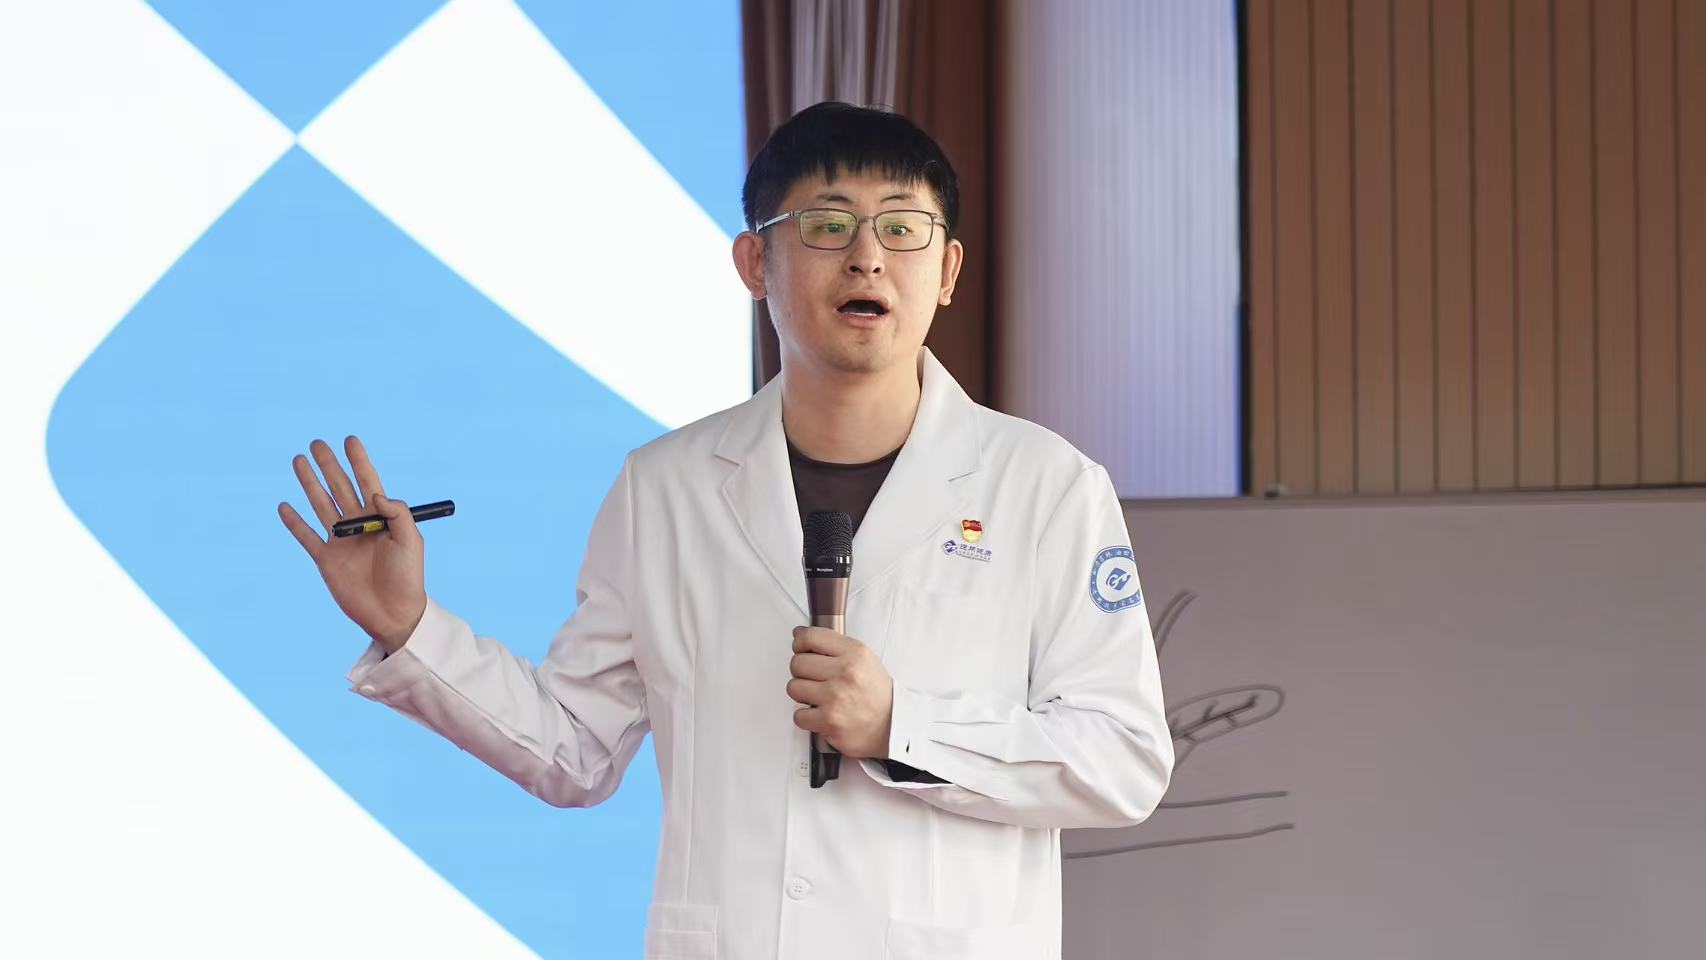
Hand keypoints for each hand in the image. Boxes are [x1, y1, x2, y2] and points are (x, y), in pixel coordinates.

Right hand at [278, 435, 426, 654]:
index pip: (367, 482)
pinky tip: (284, 506)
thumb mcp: (411, 541)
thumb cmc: (408, 577)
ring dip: (309, 483)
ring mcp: (340, 542)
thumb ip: (396, 513)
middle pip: (340, 488)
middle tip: (317, 443)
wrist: (393, 613)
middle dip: (329, 465)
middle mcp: (359, 525)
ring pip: (321, 505)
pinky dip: (294, 522)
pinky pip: (306, 537)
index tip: (350, 440)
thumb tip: (375, 493)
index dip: (359, 461)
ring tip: (298, 460)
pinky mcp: (326, 560)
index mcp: (381, 518)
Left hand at [787, 626, 893, 758]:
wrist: (892, 725)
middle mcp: (846, 672)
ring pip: (793, 688)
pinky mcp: (829, 721)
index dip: (799, 644)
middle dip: (802, 672)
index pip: (810, 637)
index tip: (801, 650)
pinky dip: (807, 718)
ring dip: (802, 695)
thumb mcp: (864, 659)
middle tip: (815, 679)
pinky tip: (820, 714)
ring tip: (818, 697)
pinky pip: (798, 715)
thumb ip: (833, 644)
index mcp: (855, 653)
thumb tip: (799, 633)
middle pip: (797, 663)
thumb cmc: (876, 694)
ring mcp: (836, 697)